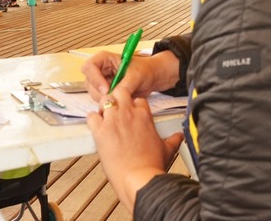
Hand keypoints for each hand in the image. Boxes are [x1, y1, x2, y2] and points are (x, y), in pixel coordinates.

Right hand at [82, 50, 175, 101]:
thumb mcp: (136, 75)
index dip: (95, 78)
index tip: (106, 89)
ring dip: (103, 98)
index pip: (90, 66)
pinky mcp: (105, 92)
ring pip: (93, 92)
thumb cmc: (144, 70)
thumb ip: (125, 85)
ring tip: (119, 98)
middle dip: (99, 92)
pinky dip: (108, 103)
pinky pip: (100, 99)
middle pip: (89, 81)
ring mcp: (101, 81)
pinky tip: (119, 101)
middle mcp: (100, 70)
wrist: (151, 78)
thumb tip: (114, 95)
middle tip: (113, 98)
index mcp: (105, 59)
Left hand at [87, 87, 183, 209]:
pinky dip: (92, 120)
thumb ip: (173, 140)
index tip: (131, 113)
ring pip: (105, 100)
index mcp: (144, 115)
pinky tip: (96, 127)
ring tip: (104, 118)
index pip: (137, 100)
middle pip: (120, 92)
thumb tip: (179, 137)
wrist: (139, 178)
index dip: (133, 106)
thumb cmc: (151, 165)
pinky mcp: (101, 131)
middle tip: (116, 110)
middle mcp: (128, 114)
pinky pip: (91, 116)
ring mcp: (113, 120)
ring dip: (103, 108)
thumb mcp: (167, 149)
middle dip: (117, 99)